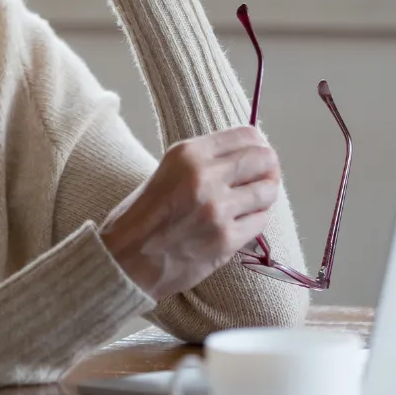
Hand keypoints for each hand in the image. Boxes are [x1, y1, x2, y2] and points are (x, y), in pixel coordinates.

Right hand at [98, 127, 280, 300]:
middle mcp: (205, 176)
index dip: (258, 144)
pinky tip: (241, 222)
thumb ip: (206, 161)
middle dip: (268, 168)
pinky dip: (255, 220)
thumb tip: (248, 154)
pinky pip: (260, 221)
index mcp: (188, 153)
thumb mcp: (169, 170)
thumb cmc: (144, 214)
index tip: (258, 154)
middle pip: (264, 159)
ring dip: (264, 195)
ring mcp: (217, 209)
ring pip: (267, 191)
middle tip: (263, 177)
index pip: (246, 135)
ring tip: (252, 201)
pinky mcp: (226, 239)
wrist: (127, 259)